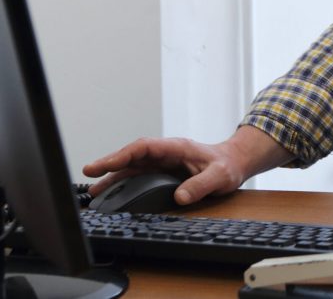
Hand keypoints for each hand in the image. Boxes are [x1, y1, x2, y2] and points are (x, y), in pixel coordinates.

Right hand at [82, 126, 291, 205]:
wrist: (234, 164)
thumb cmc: (228, 166)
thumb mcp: (219, 176)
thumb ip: (201, 185)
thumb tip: (180, 196)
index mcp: (176, 148)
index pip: (143, 148)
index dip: (122, 154)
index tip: (104, 163)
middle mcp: (165, 154)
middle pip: (132, 156)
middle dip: (109, 164)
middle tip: (87, 173)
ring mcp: (162, 163)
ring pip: (132, 167)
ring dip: (113, 176)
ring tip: (93, 191)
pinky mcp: (162, 173)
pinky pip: (138, 175)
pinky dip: (123, 183)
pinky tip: (111, 193)